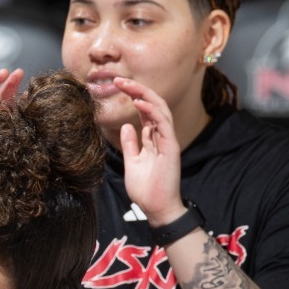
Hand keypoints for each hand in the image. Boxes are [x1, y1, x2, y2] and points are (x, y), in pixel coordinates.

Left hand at [113, 77, 185, 227]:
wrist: (157, 208)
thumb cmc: (146, 189)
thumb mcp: (132, 162)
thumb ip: (130, 144)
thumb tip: (126, 126)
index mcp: (153, 138)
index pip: (145, 111)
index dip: (133, 96)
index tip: (117, 86)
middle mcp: (162, 136)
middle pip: (152, 105)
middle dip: (137, 89)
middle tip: (118, 79)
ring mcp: (168, 140)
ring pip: (160, 109)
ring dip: (143, 94)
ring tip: (127, 84)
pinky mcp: (171, 148)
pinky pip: (163, 124)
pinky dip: (152, 111)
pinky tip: (139, 103)